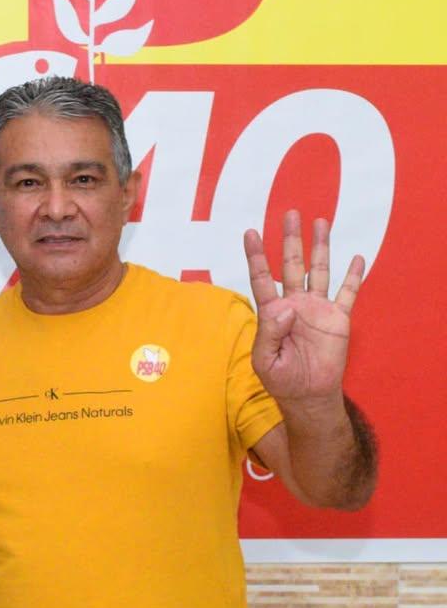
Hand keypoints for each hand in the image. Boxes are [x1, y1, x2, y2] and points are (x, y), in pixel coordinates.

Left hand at [243, 210, 363, 404]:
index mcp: (272, 312)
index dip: (256, 256)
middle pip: (292, 265)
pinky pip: (347, 293)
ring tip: (320, 222)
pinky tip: (357, 257)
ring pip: (319, 271)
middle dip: (291, 240)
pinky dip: (353, 276)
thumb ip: (270, 333)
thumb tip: (285, 308)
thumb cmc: (281, 378)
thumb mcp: (265, 359)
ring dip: (320, 247)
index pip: (261, 278)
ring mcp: (317, 308)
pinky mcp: (338, 318)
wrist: (308, 394)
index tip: (250, 233)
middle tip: (290, 214)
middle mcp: (294, 303)